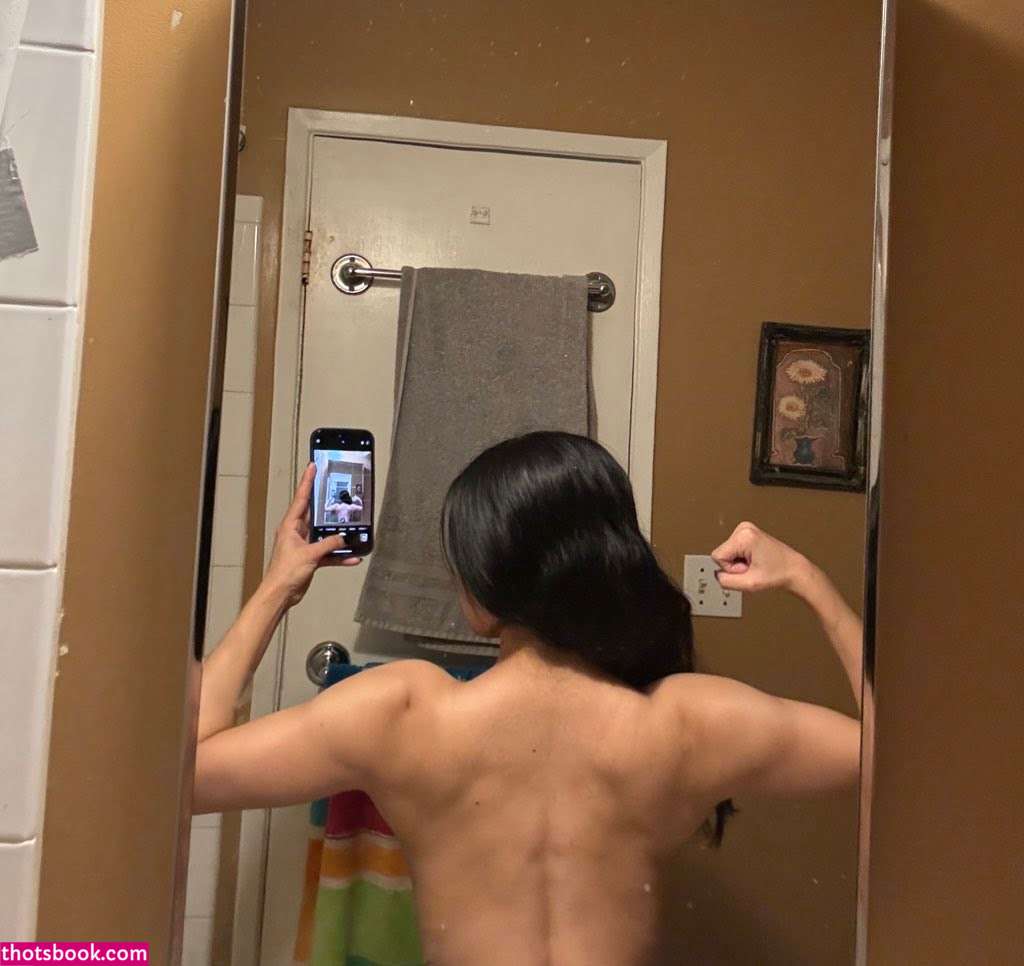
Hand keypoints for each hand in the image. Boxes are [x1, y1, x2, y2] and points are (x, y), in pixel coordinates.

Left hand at [263, 463, 360, 607]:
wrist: (281, 593)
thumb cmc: (284, 572)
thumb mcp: (309, 554)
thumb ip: (328, 544)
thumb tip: (342, 539)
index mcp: (290, 526)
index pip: (301, 498)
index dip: (307, 481)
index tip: (312, 466)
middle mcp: (297, 532)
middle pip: (314, 513)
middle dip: (326, 503)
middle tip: (335, 488)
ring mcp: (304, 545)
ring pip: (324, 534)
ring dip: (337, 535)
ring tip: (352, 527)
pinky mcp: (311, 558)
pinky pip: (328, 553)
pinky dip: (339, 555)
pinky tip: (352, 558)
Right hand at [711, 522, 808, 593]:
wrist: (793, 569)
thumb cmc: (778, 573)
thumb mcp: (749, 584)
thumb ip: (726, 581)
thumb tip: (716, 575)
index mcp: (744, 536)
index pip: (717, 556)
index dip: (730, 569)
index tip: (747, 569)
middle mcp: (744, 529)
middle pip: (722, 553)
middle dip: (735, 565)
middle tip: (752, 568)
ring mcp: (746, 529)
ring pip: (727, 552)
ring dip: (739, 562)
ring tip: (755, 564)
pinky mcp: (748, 533)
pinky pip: (733, 549)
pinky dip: (742, 558)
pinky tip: (755, 560)